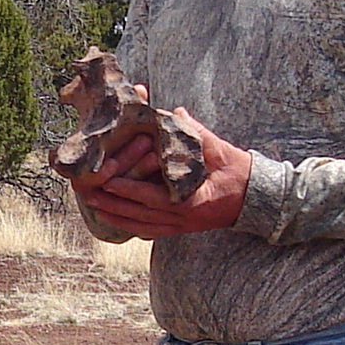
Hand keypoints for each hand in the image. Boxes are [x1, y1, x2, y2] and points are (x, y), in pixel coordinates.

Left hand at [72, 108, 250, 236]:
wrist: (258, 199)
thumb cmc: (238, 171)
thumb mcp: (218, 149)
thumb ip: (195, 132)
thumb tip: (175, 113)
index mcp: (190, 200)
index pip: (151, 196)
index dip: (127, 189)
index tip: (106, 179)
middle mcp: (183, 218)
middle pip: (139, 214)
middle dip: (111, 203)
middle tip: (87, 192)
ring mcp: (181, 227)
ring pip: (141, 225)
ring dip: (116, 216)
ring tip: (93, 205)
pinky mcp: (182, 229)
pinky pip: (152, 231)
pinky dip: (131, 226)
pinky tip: (116, 220)